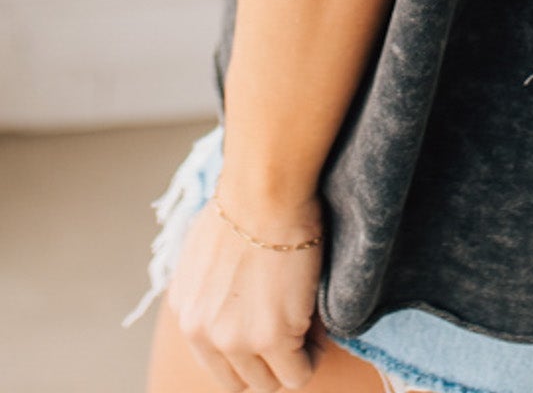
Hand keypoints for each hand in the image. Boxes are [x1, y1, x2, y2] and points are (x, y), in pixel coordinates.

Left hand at [166, 187, 323, 390]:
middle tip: (291, 331)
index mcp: (185, 311)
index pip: (215, 360)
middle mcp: (202, 333)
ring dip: (290, 360)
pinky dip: (313, 355)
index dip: (247, 349)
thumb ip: (210, 285)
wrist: (265, 189)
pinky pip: (298, 372)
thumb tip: (231, 292)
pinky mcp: (271, 337)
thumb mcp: (207, 248)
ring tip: (307, 325)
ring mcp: (234, 340)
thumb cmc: (247, 199)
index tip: (270, 325)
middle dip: (267, 363)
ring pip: (268, 382)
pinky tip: (317, 324)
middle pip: (239, 381)